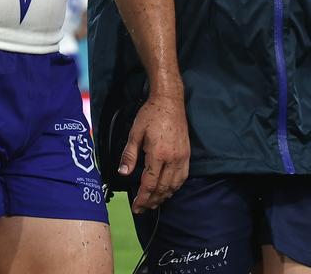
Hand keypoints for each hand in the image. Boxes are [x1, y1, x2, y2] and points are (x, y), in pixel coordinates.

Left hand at [119, 91, 189, 213]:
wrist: (170, 102)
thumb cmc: (150, 115)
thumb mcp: (134, 133)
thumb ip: (129, 155)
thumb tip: (123, 173)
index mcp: (158, 154)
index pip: (149, 183)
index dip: (142, 198)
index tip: (135, 207)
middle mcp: (173, 159)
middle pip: (162, 188)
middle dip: (151, 201)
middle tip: (142, 209)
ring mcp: (182, 158)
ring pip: (174, 186)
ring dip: (163, 197)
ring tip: (153, 203)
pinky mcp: (188, 155)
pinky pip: (182, 178)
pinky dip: (174, 188)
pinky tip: (167, 190)